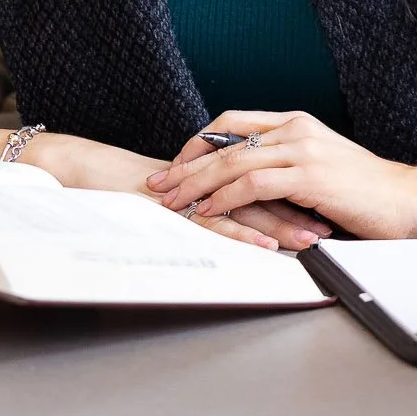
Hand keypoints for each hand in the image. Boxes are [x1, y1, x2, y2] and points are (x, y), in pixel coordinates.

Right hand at [19, 129, 332, 251]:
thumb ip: (208, 197)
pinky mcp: (172, 207)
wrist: (79, 174)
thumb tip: (244, 213)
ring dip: (283, 222)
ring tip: (314, 238)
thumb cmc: (122, 187)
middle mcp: (205, 176)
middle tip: (337, 222)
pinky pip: (212, 221)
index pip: (266, 176)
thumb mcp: (176, 193)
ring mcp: (191, 190)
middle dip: (302, 207)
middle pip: (265, 188)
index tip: (331, 206)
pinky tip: (266, 246)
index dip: (299, 191)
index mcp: (210, 169)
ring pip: (245, 203)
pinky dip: (242, 233)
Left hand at [147, 111, 416, 240]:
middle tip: (159, 183)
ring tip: (174, 202)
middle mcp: (296, 129)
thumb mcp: (320, 168)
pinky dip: (224, 198)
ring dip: (197, 184)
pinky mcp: (309, 176)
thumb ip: (285, 166)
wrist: (408, 200)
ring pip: (232, 161)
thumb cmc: (367, 192)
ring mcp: (303, 150)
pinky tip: (209, 212)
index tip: (177, 164)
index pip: (233, 121)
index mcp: (297, 122)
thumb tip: (244, 182)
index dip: (200, 142)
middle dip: (186, 165)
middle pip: (224, 140)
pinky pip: (253, 184)